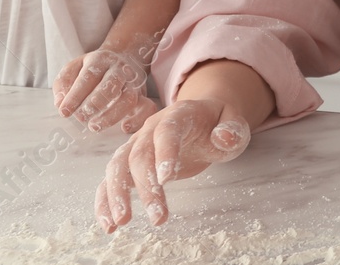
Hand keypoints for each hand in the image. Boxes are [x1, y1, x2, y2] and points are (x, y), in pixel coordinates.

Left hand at [53, 46, 156, 133]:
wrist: (123, 57)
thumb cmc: (92, 69)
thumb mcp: (73, 68)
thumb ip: (63, 84)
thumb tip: (60, 103)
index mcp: (100, 60)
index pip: (89, 76)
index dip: (75, 95)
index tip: (64, 111)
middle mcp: (119, 70)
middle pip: (111, 84)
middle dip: (94, 103)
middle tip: (80, 117)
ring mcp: (133, 83)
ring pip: (129, 98)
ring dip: (112, 115)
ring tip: (94, 126)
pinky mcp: (143, 96)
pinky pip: (148, 107)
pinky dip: (139, 119)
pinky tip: (125, 127)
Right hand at [95, 96, 250, 230]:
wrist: (202, 118)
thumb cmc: (219, 123)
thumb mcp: (234, 122)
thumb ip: (233, 130)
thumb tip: (223, 137)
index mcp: (178, 114)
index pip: (167, 130)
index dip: (165, 152)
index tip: (166, 178)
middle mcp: (151, 127)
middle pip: (140, 154)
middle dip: (145, 186)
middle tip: (157, 216)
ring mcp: (137, 143)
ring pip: (118, 166)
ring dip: (117, 194)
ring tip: (122, 222)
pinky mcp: (130, 162)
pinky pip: (111, 179)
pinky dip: (105, 200)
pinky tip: (109, 225)